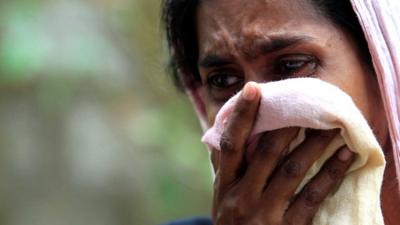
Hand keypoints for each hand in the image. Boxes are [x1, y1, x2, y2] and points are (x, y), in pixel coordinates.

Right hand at [211, 82, 354, 224]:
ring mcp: (264, 215)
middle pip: (266, 154)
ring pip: (292, 172)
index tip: (253, 89)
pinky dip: (330, 175)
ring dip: (314, 145)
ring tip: (333, 125)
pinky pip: (311, 198)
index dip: (240, 116)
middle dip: (287, 126)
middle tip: (308, 104)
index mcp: (224, 186)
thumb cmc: (232, 222)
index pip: (230, 145)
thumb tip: (222, 129)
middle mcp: (241, 198)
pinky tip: (344, 156)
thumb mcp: (221, 197)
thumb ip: (223, 166)